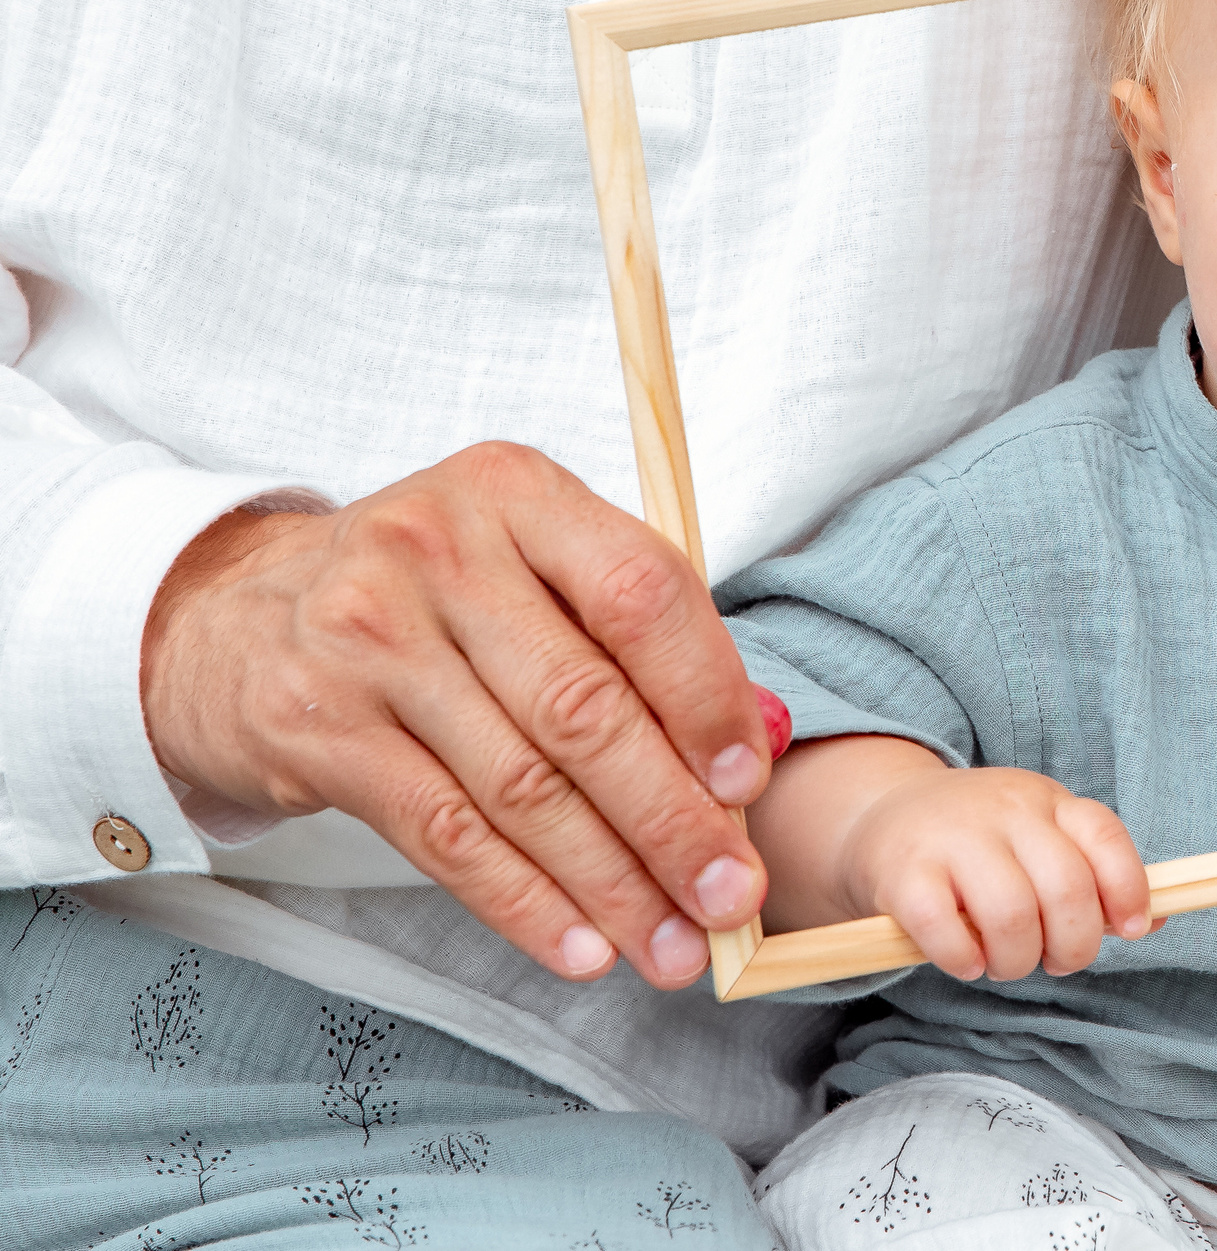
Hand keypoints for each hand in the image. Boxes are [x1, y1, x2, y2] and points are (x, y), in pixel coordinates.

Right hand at [141, 441, 777, 988]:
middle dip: (672, 818)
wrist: (231, 619)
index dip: (707, 694)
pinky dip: (525, 902)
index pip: (641, 590)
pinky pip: (446, 835)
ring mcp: (370, 638)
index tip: (751, 783)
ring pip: (521, 785)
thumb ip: (639, 638)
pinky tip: (582, 947)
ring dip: (611, 882)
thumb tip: (763, 741)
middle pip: (584, 706)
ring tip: (673, 945)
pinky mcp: (319, 728)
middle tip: (730, 895)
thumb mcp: (527, 567)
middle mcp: (440, 551)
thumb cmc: (429, 598)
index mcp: (518, 491)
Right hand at [758, 736, 1156, 979]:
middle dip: (1072, 946)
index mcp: (1047, 801)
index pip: (1104, 838)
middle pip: (1066, 889)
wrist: (881, 818)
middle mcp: (1004, 810)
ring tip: (1003, 963)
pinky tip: (965, 960)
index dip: (1128, 891)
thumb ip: (1092, 879)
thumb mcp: (1039, 841)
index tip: (1127, 931)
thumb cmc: (979, 846)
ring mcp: (952, 837)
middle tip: (1052, 960)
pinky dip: (963, 959)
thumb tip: (1153, 920)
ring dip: (1016, 961)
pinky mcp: (903, 872)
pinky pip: (944, 930)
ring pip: (1011, 916)